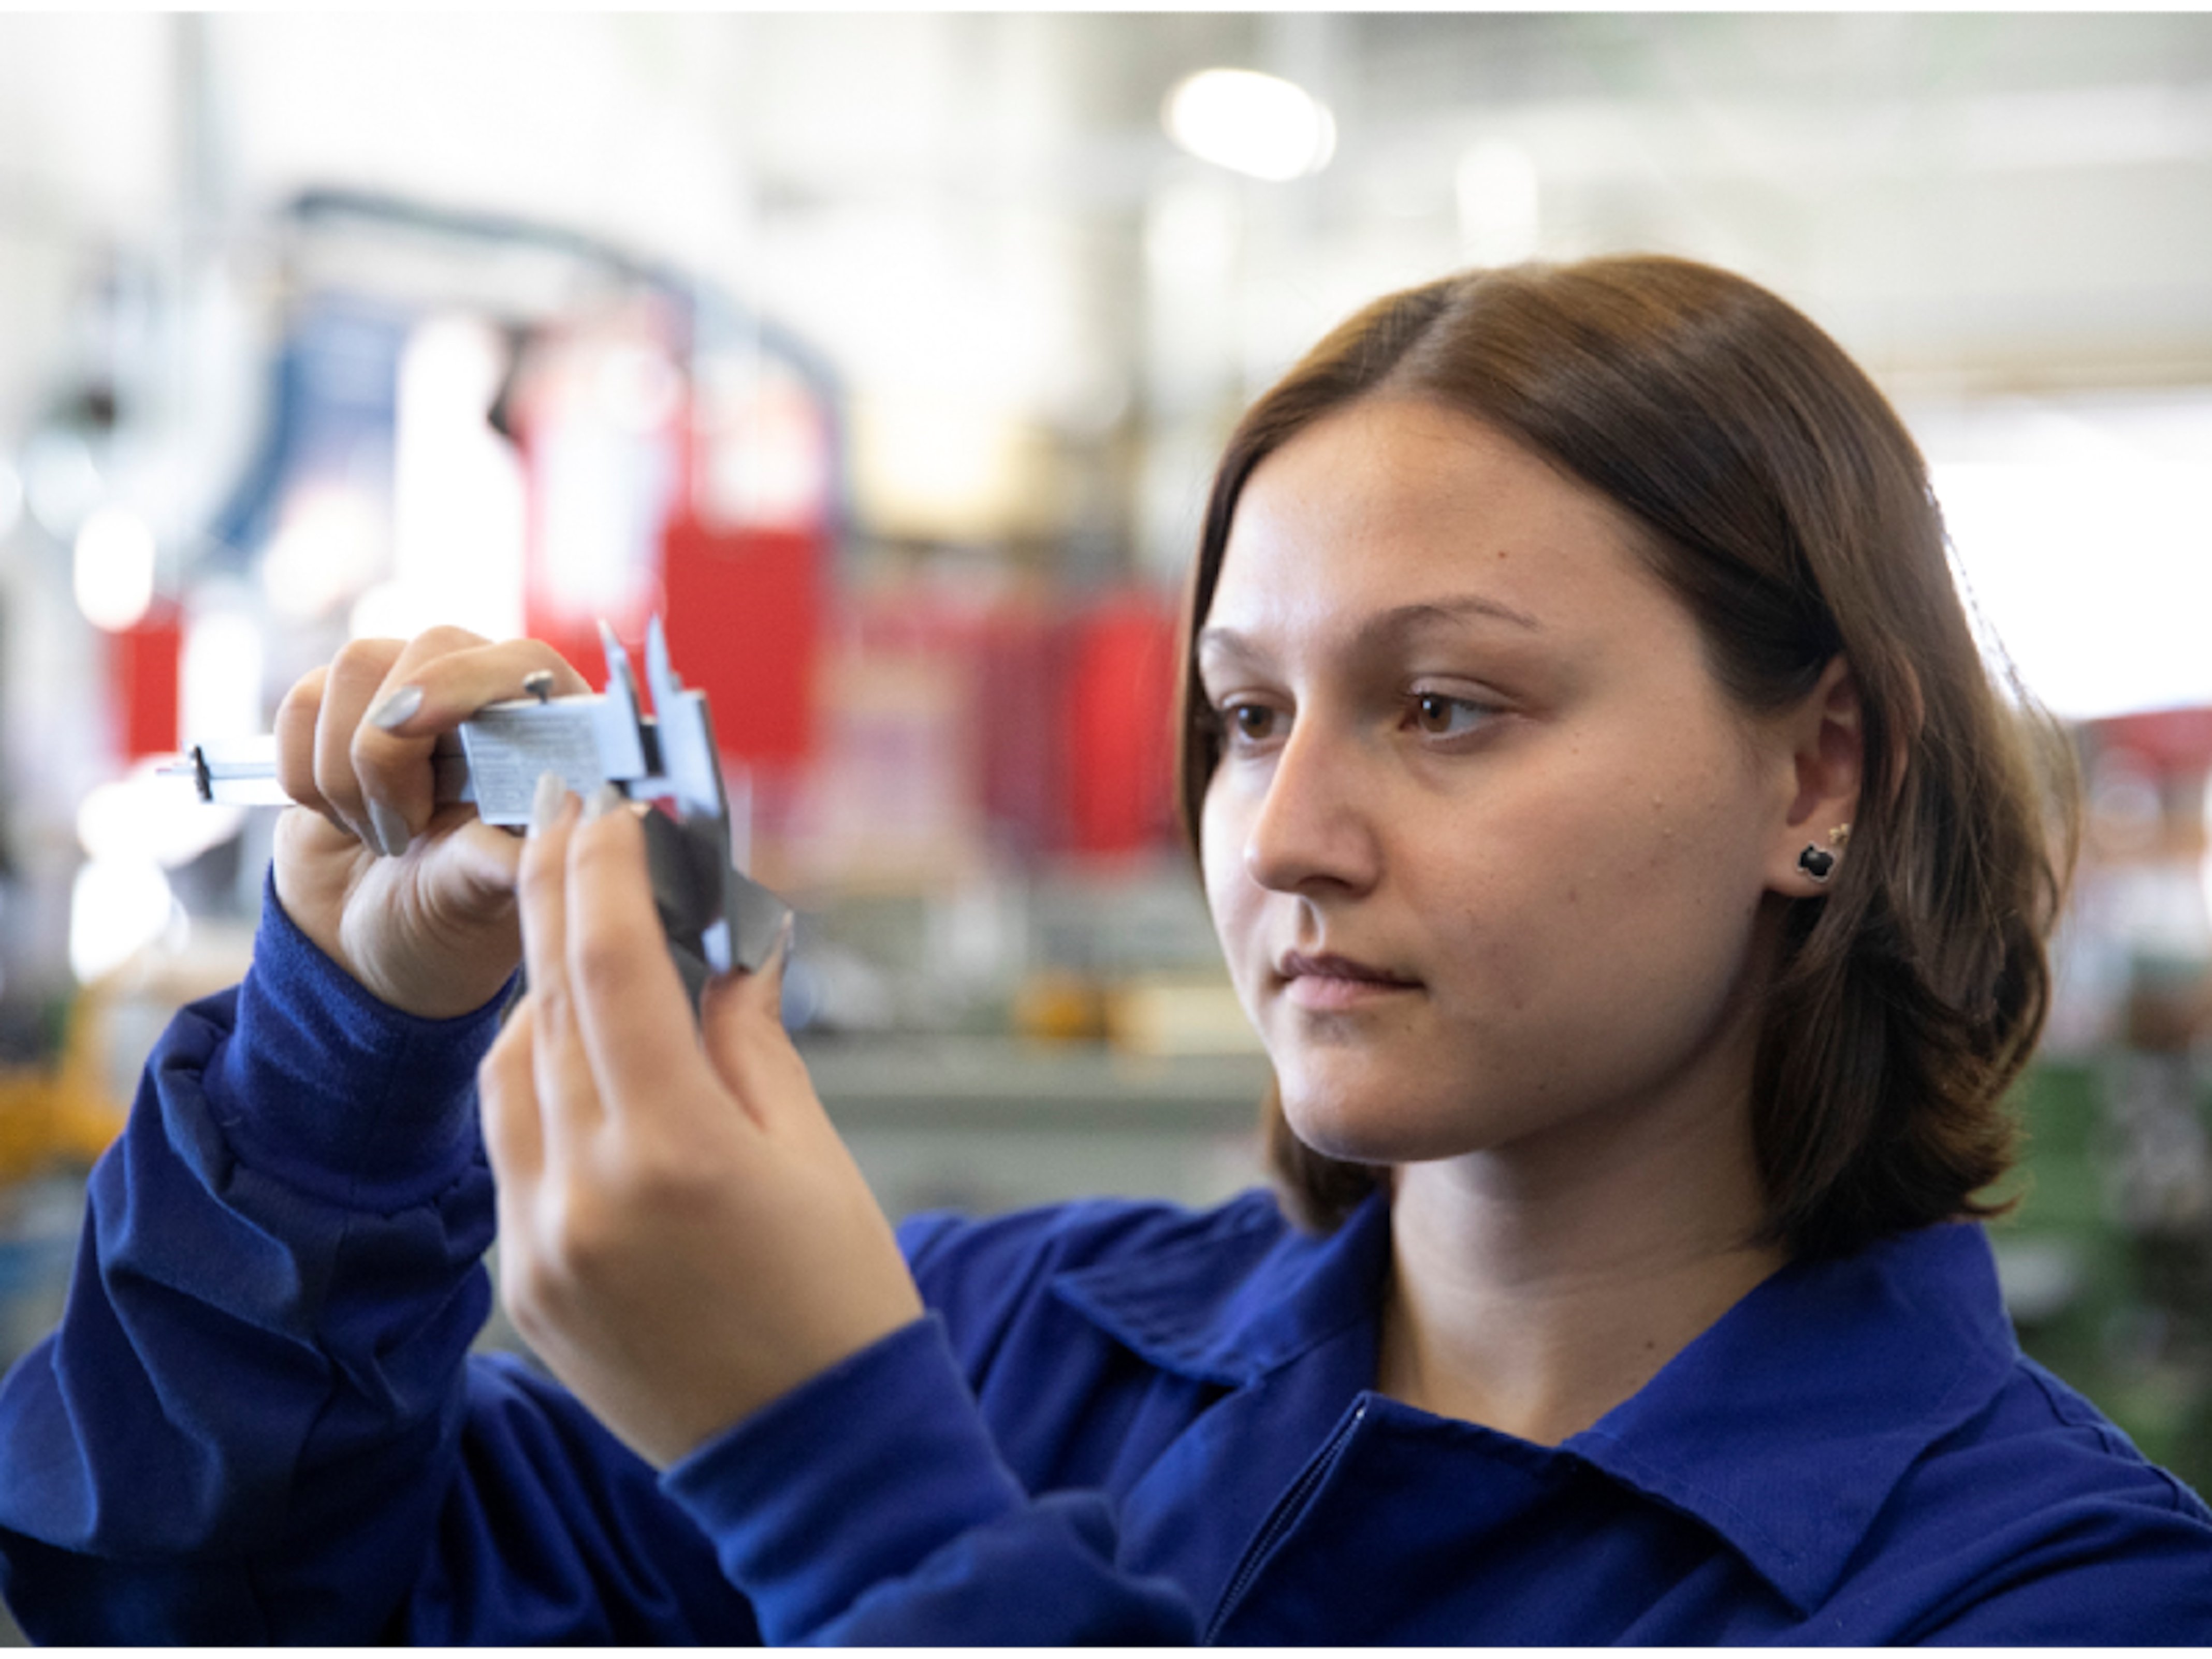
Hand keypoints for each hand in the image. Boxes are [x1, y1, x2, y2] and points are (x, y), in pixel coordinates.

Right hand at [271, 629, 591, 1018]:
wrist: (368, 938)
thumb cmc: (447, 918)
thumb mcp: (480, 902)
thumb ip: (503, 858)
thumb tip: (545, 822)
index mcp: (554, 736)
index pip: (523, 662)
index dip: (464, 683)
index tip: (412, 729)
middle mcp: (491, 695)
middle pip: (430, 648)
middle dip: (391, 750)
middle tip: (404, 834)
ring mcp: (415, 690)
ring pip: (356, 667)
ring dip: (347, 771)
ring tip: (382, 835)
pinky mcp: (341, 706)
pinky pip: (301, 701)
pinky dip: (302, 771)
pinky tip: (342, 816)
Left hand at [478, 779, 924, 1468]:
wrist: (812, 1455)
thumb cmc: (841, 1299)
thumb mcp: (813, 1154)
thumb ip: (748, 1039)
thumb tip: (721, 947)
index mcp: (677, 1152)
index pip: (611, 967)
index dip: (603, 870)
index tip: (608, 808)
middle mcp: (587, 1194)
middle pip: (549, 1004)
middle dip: (560, 902)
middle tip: (574, 825)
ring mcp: (541, 1245)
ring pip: (509, 1071)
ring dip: (540, 991)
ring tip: (583, 941)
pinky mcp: (525, 1285)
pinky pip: (505, 1148)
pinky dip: (532, 1080)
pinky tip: (574, 1051)